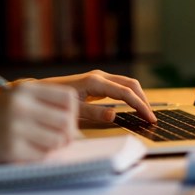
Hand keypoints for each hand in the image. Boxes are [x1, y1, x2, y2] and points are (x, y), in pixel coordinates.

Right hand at [0, 82, 77, 166]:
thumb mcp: (16, 101)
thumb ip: (44, 107)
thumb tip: (76, 130)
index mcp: (24, 89)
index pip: (68, 98)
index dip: (72, 112)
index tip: (64, 121)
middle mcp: (20, 105)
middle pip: (66, 120)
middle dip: (67, 133)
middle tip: (57, 139)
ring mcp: (15, 127)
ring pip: (57, 140)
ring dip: (53, 147)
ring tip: (40, 144)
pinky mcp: (11, 148)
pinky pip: (42, 156)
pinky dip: (38, 157)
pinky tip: (25, 151)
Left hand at [36, 70, 155, 123]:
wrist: (43, 91)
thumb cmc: (56, 101)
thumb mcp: (74, 110)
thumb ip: (94, 113)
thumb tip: (115, 114)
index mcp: (95, 82)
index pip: (125, 92)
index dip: (140, 105)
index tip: (149, 118)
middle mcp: (100, 76)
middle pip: (130, 84)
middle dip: (144, 100)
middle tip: (151, 117)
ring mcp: (100, 77)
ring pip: (127, 83)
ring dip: (139, 96)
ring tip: (146, 113)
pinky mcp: (99, 82)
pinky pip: (120, 86)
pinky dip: (130, 95)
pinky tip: (134, 106)